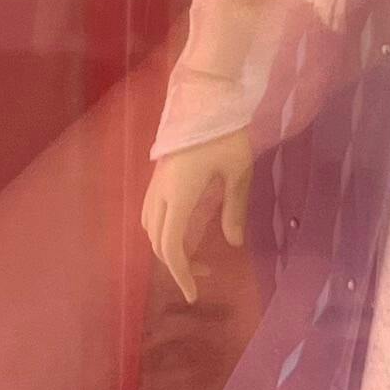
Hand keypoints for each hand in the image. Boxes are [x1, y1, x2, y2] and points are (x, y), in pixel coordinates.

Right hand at [142, 130, 252, 301]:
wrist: (204, 95)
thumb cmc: (225, 132)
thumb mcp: (238, 172)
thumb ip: (234, 209)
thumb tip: (232, 242)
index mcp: (179, 195)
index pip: (171, 246)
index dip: (180, 274)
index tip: (193, 293)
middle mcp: (160, 192)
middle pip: (158, 241)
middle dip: (177, 264)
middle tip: (203, 275)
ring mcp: (155, 182)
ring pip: (151, 226)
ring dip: (167, 246)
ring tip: (193, 255)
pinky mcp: (158, 174)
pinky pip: (152, 211)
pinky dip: (163, 229)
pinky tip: (183, 228)